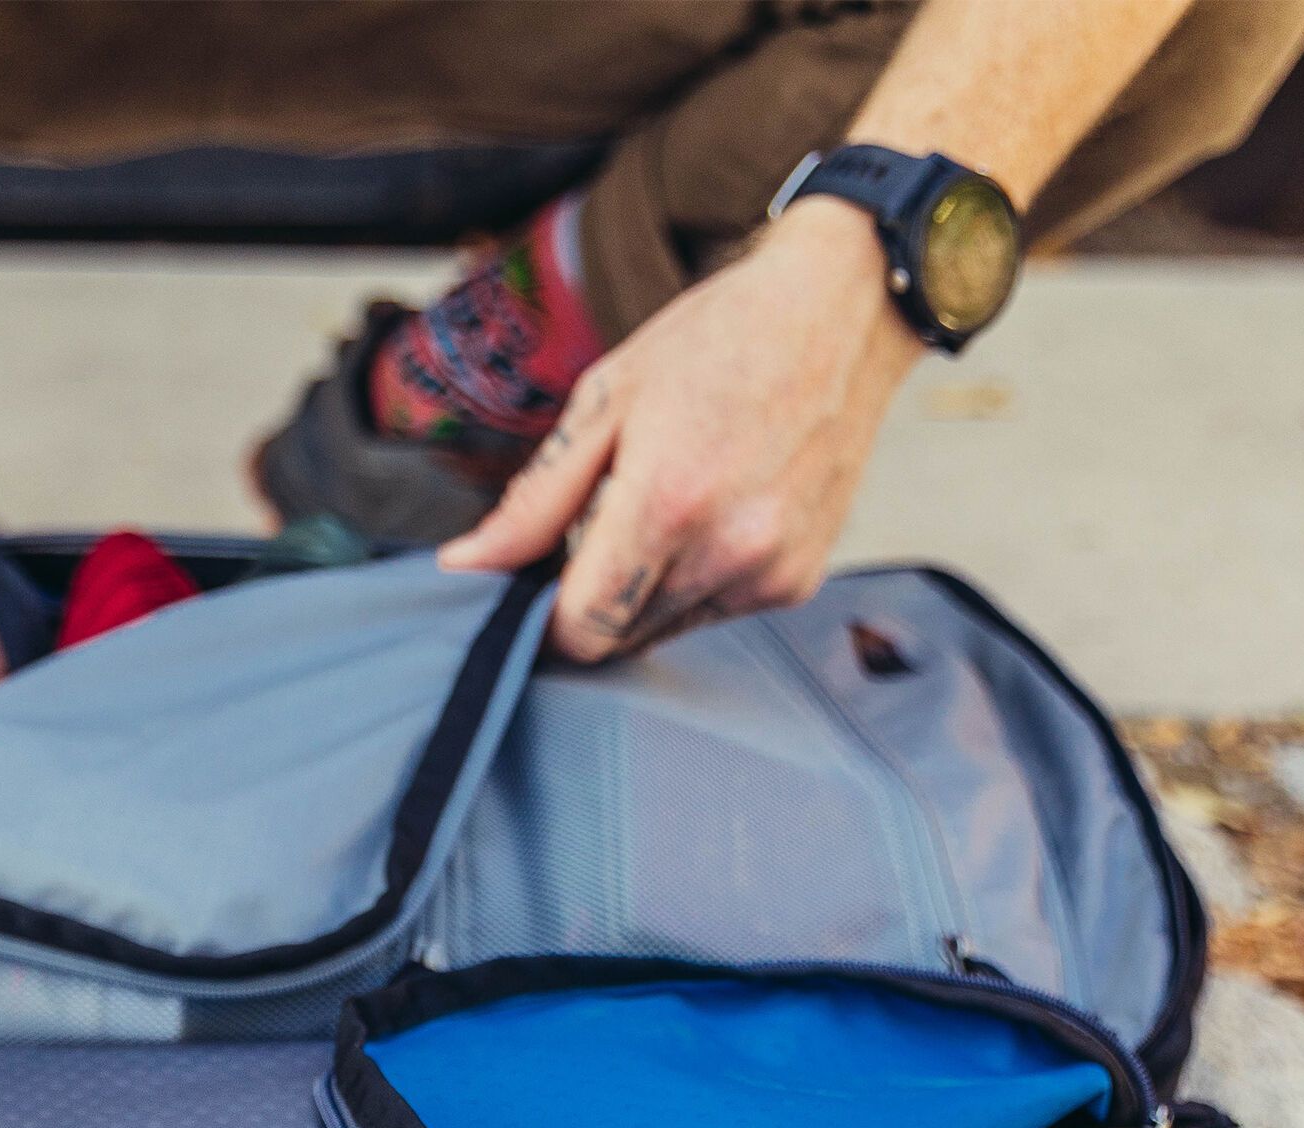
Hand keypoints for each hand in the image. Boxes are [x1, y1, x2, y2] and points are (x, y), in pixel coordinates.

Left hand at [439, 198, 924, 662]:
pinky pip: (715, 613)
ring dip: (644, 591)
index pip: (582, 628)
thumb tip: (466, 566)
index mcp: (668, 501)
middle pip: (620, 638)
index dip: (547, 619)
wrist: (837, 313)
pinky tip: (713, 512)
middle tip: (602, 524)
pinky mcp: (797, 582)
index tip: (536, 587)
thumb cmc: (717, 340)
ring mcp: (770, 573)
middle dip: (593, 597)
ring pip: (665, 631)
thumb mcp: (606, 398)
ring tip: (667, 504)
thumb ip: (535, 499)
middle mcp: (728, 551)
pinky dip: (694, 582)